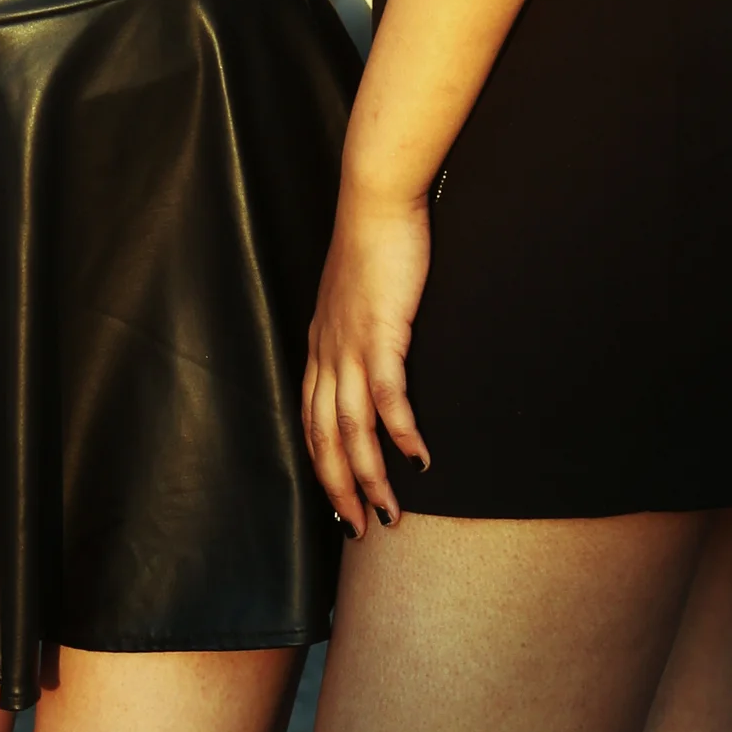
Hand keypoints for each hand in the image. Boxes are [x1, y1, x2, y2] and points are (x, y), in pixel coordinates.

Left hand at [303, 181, 431, 537]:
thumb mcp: (355, 296)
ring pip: (351, 430)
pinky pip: (388, 397)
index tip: (338, 501)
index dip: (323, 466)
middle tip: (358, 529)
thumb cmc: (374, 244)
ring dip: (370, 477)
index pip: (312, 421)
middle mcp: (327, 354)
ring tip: (388, 513)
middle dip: (340, 490)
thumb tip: (375, 355)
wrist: (376, 201)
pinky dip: (401, 433)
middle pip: (325, 439)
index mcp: (320, 347)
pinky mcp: (381, 333)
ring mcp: (350, 346)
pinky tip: (418, 459)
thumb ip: (359, 330)